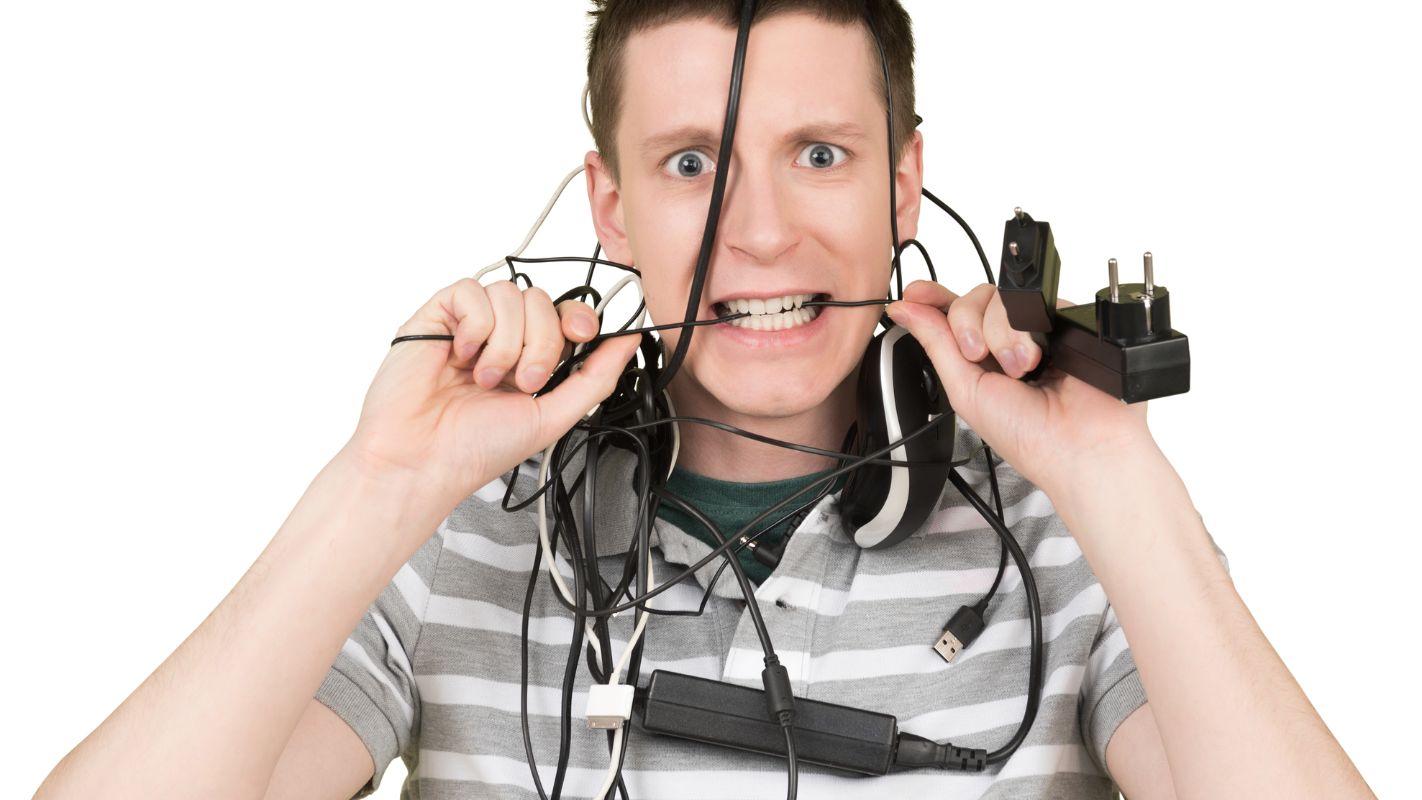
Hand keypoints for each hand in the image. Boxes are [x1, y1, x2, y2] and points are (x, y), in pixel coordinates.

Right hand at [344, 278, 639, 509]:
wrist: (423, 460)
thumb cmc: (477, 447)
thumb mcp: (554, 416)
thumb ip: (596, 377)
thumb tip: (631, 340)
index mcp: (530, 358)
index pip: (565, 315)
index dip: (579, 318)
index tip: (583, 336)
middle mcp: (502, 337)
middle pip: (543, 301)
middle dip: (543, 344)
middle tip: (522, 382)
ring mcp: (469, 325)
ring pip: (511, 294)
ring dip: (507, 342)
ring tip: (486, 379)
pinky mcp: (438, 316)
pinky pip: (471, 291)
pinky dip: (475, 327)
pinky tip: (462, 357)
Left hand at [886, 280, 1153, 495]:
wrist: (1082, 445)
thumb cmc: (1029, 436)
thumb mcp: (964, 391)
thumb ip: (936, 344)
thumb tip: (903, 310)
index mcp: (981, 359)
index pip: (952, 315)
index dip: (932, 300)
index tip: (914, 295)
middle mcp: (1007, 341)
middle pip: (973, 300)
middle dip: (968, 325)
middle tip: (977, 356)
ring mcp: (1036, 328)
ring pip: (1001, 299)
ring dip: (999, 335)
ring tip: (1019, 369)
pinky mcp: (1064, 317)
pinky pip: (1033, 300)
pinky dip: (1024, 328)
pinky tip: (1034, 358)